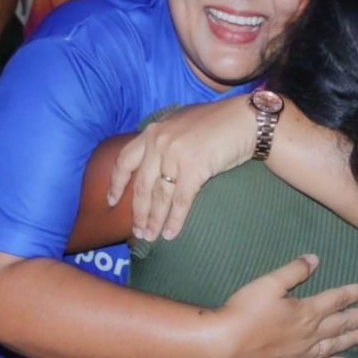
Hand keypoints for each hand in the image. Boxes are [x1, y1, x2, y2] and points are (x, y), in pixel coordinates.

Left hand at [109, 96, 254, 241]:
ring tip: (151, 237)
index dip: (117, 184)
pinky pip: (180, 201)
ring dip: (154, 220)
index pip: (125, 160)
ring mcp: (175, 154)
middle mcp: (159, 141)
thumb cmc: (218, 122)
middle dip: (138, 212)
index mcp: (153, 130)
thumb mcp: (181, 124)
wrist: (246, 120)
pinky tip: (171, 234)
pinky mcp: (194, 168)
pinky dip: (174, 220)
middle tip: (137, 232)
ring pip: (159, 196)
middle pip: (141, 185)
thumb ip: (164, 138)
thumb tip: (153, 162)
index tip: (112, 201)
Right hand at [217, 254, 357, 357]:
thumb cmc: (245, 310)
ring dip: (355, 339)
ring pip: (336, 345)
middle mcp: (310, 333)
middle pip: (343, 322)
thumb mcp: (269, 282)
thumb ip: (294, 271)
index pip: (339, 298)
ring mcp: (302, 353)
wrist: (225, 343)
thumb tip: (315, 259)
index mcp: (306, 310)